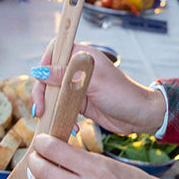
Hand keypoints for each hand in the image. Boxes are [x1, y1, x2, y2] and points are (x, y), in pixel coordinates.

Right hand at [31, 42, 166, 134]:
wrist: (139, 116)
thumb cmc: (121, 94)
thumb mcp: (93, 82)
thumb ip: (66, 75)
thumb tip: (39, 71)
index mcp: (82, 56)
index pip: (54, 50)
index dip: (44, 62)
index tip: (40, 78)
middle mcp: (77, 69)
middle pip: (48, 75)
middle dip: (42, 93)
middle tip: (40, 110)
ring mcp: (77, 87)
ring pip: (53, 93)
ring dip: (50, 107)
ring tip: (48, 120)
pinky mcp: (80, 103)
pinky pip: (62, 108)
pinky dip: (62, 117)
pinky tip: (71, 127)